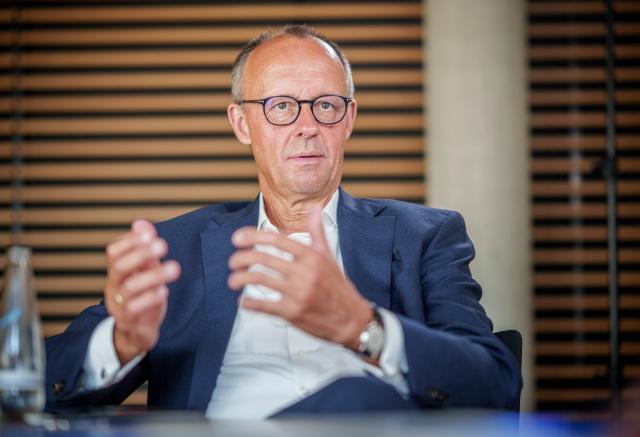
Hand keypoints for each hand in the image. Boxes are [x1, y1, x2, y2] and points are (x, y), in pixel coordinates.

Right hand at [104, 219, 180, 364]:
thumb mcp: (146, 271)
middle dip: (141, 253)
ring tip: (175, 268)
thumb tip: (141, 223)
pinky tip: (163, 291)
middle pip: (119, 266)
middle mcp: (115, 286)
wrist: (136, 333)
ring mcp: (119, 305)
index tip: (151, 235)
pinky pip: (134, 310)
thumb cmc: (142, 297)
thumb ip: (145, 249)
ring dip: (153, 275)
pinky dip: (150, 298)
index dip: (130, 241)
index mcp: (118, 271)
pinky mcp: (129, 323)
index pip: (114, 251)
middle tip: (163, 245)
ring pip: (129, 287)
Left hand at [227, 207, 371, 349]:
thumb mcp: (329, 256)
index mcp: (311, 256)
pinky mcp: (292, 312)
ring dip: (240, 279)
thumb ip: (317, 232)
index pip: (276, 240)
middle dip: (241, 258)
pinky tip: (243, 302)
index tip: (237, 238)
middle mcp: (304, 272)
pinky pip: (264, 305)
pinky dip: (249, 303)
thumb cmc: (338, 287)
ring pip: (259, 280)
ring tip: (233, 280)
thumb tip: (316, 208)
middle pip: (263, 258)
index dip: (253, 236)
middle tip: (233, 261)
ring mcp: (297, 293)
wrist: (351, 319)